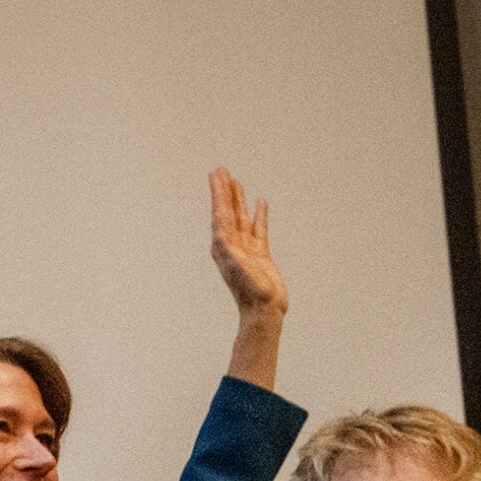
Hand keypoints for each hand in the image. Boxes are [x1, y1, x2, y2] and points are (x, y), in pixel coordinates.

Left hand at [209, 167, 287, 321]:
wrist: (264, 310)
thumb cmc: (250, 292)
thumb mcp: (237, 269)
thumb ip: (228, 250)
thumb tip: (220, 234)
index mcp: (222, 246)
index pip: (219, 213)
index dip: (217, 193)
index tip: (215, 175)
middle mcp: (231, 245)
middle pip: (227, 211)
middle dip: (224, 191)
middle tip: (220, 170)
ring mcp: (246, 248)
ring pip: (241, 217)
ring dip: (238, 199)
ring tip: (235, 181)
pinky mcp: (260, 253)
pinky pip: (259, 228)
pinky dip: (259, 215)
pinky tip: (260, 203)